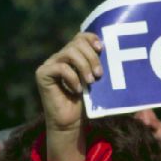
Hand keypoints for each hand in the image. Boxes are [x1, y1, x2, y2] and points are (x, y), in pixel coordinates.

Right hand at [35, 32, 102, 160]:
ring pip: (69, 53)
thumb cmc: (86, 103)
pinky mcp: (42, 74)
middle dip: (91, 57)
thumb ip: (101, 67)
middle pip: (76, 43)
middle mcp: (60, 56)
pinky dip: (72, 77)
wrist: (70, 123)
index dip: (91, 38)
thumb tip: (118, 53)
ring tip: (91, 81)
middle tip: (99, 74)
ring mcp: (50, 64)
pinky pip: (60, 67)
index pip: (81, 37)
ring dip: (84, 66)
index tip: (102, 49)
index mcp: (73, 55)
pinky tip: (78, 89)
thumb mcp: (97, 82)